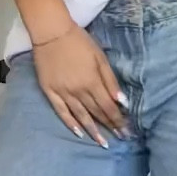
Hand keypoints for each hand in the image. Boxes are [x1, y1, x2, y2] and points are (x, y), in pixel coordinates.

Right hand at [32, 25, 126, 145]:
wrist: (51, 33)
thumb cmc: (79, 41)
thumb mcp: (99, 57)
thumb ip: (110, 80)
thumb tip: (122, 101)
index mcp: (92, 82)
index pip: (108, 107)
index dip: (118, 120)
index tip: (126, 131)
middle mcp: (78, 91)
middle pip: (96, 113)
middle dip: (109, 126)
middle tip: (120, 138)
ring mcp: (63, 93)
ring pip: (80, 116)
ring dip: (93, 131)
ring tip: (102, 143)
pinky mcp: (50, 92)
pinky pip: (61, 112)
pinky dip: (70, 123)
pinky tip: (79, 133)